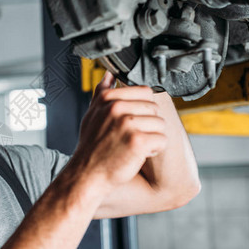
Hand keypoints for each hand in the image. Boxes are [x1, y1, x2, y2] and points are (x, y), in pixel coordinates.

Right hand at [75, 71, 166, 188]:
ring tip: (135, 146)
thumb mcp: (92, 114)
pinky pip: (161, 140)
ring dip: (152, 138)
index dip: (144, 108)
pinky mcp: (137, 141)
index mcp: (108, 99)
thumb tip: (110, 75)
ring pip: (160, 125)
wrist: (87, 174)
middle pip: (154, 108)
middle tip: (132, 137)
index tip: (133, 121)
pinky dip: (154, 150)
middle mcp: (117, 108)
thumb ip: (102, 92)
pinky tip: (139, 154)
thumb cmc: (91, 146)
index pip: (145, 91)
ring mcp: (127, 124)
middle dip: (149, 124)